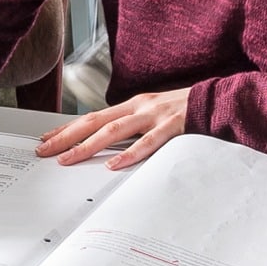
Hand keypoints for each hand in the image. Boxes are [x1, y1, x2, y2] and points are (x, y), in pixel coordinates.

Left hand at [35, 88, 192, 169]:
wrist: (221, 100)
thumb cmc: (187, 113)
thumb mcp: (155, 117)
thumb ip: (135, 129)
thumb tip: (110, 148)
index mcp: (133, 105)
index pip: (93, 117)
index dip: (67, 128)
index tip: (46, 140)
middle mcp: (139, 107)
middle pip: (95, 122)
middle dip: (67, 137)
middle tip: (45, 151)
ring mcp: (154, 115)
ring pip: (114, 130)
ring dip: (88, 145)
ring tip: (69, 158)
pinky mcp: (172, 125)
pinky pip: (148, 142)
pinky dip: (129, 153)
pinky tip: (113, 165)